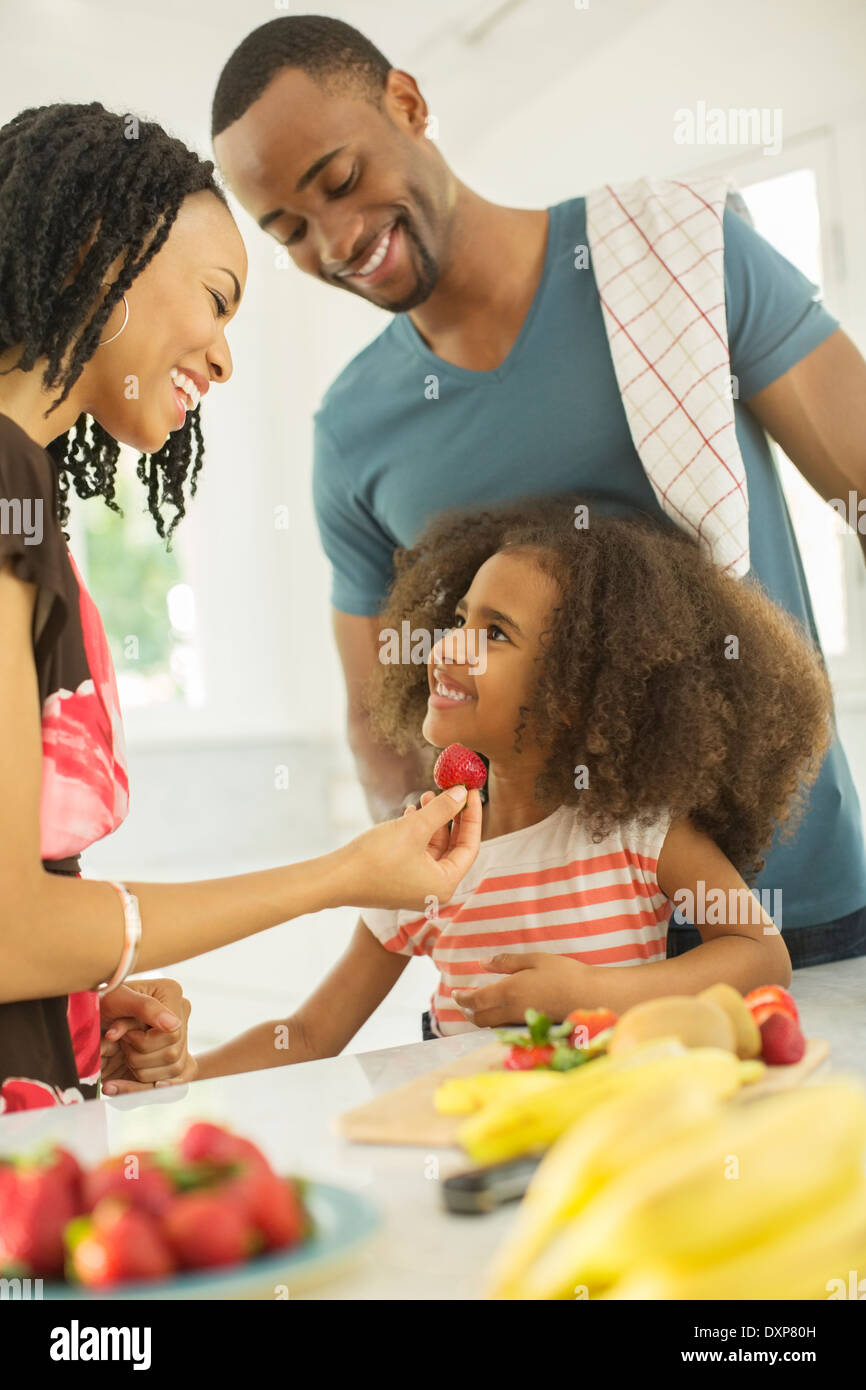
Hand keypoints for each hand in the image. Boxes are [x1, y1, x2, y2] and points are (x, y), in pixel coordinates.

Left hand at [99, 977, 195, 1094]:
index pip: (172, 1034)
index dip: (145, 1042)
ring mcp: (179, 1035)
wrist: (90, 1016)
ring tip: (123, 1059)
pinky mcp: (173, 1055)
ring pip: (173, 1069)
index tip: (124, 1038)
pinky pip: (172, 1080)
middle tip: (121, 1047)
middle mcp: (180, 1013)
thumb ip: (146, 1007)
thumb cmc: (101, 1001)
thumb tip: (173, 1025)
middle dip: (140, 1057)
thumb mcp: (117, 998)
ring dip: (142, 1072)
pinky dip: (147, 1087)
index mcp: (172, 993)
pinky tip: (129, 1087)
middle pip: (173, 1053)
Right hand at [333, 785, 481, 911]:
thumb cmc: (376, 857)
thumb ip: (442, 810)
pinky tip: (411, 812)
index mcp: (444, 885)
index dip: (472, 816)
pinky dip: (418, 832)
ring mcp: (415, 886)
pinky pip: (418, 852)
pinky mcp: (399, 879)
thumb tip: (463, 792)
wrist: (334, 878)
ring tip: (427, 795)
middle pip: (453, 847)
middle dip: (451, 816)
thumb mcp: (414, 828)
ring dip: (433, 821)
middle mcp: (433, 890)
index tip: (471, 791)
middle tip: (451, 789)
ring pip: (434, 848)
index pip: (469, 846)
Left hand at [451, 952, 589, 1028]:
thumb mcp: (535, 959)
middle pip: (480, 1019)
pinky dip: (496, 1022)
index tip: (455, 994)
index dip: (462, 999)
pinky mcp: (534, 1028)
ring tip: (478, 1009)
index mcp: (509, 991)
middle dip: (467, 1012)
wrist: (591, 997)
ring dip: (480, 1019)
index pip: (475, 1001)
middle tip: (463, 1004)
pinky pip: (506, 1028)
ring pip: (492, 1026)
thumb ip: (507, 962)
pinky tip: (501, 1014)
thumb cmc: (565, 973)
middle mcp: (512, 1010)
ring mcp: (523, 1022)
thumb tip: (482, 963)